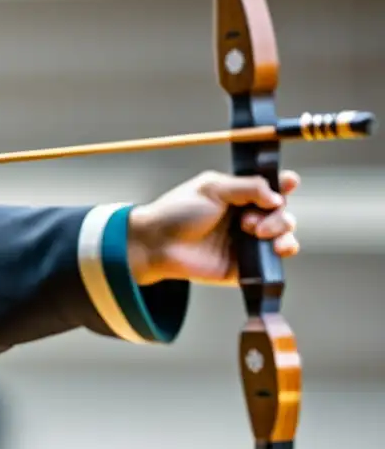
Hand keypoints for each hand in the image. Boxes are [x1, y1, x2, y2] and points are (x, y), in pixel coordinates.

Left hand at [128, 169, 299, 286]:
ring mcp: (246, 242)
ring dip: (282, 230)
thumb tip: (278, 196)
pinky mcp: (245, 265)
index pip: (271, 188)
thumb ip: (248, 187)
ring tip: (259, 233)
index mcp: (238, 196)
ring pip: (283, 234)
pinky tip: (276, 249)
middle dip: (278, 214)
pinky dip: (283, 252)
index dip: (285, 185)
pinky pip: (273, 261)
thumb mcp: (212, 188)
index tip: (290, 183)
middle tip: (250, 221)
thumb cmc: (177, 211)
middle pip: (281, 212)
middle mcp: (245, 218)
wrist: (157, 243)